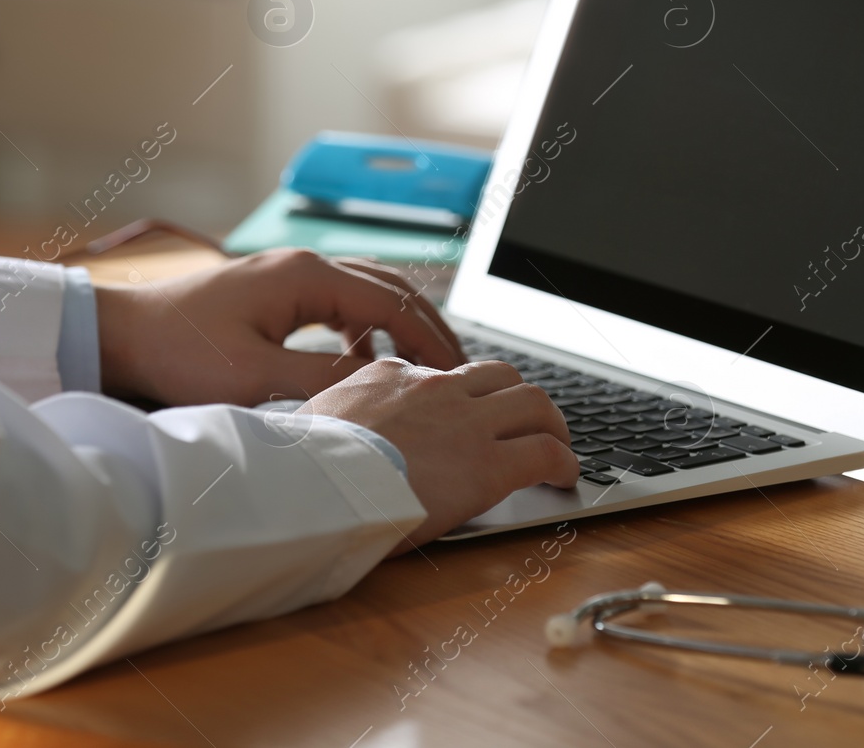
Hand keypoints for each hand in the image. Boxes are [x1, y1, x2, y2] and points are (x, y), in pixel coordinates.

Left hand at [95, 248, 464, 407]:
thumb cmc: (178, 353)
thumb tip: (382, 393)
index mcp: (307, 277)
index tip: (457, 375)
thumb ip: (322, 384)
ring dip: (398, 327)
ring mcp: (289, 275)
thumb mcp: (255, 379)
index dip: (430, 341)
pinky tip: (363, 364)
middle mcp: (304, 266)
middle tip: (456, 369)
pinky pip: (339, 304)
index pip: (393, 304)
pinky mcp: (275, 291)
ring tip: (420, 369)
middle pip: (390, 288)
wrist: (120, 337)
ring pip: (367, 292)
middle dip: (427, 328)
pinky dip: (364, 330)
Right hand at [302, 358, 580, 548]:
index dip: (462, 398)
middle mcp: (435, 389)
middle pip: (499, 375)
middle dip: (518, 397)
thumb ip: (336, 417)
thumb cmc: (300, 468)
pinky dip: (562, 461)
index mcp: (389, 377)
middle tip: (527, 422)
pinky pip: (544, 452)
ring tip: (556, 445)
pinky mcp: (488, 465)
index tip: (466, 419)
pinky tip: (563, 475)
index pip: (440, 375)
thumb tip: (322, 431)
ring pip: (533, 402)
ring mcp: (466, 423)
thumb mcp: (311, 423)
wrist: (310, 488)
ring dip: (550, 423)